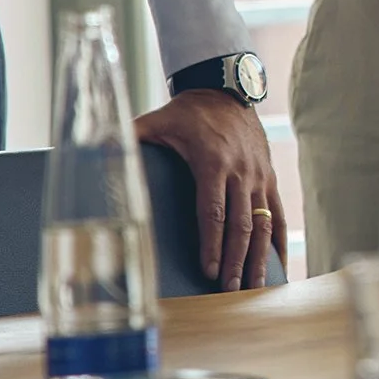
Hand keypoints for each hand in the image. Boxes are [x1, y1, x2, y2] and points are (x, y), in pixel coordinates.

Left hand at [134, 90, 284, 291]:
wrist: (226, 88)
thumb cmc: (188, 111)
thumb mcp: (157, 121)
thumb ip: (131, 137)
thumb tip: (98, 150)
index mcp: (213, 163)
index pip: (213, 211)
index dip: (212, 243)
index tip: (209, 270)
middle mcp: (241, 172)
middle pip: (241, 224)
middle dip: (236, 260)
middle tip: (229, 290)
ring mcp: (259, 176)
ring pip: (264, 223)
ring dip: (259, 257)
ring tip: (253, 287)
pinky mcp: (269, 176)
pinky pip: (279, 213)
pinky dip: (280, 241)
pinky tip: (280, 266)